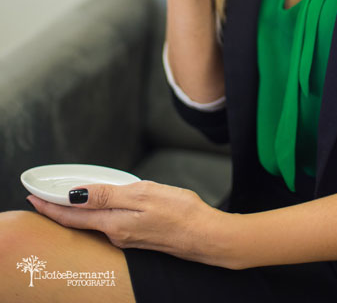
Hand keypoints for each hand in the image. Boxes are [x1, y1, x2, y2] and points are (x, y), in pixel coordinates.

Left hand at [26, 180, 231, 265]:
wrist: (206, 237)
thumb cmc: (181, 213)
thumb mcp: (144, 195)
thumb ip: (109, 194)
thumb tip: (77, 194)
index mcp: (115, 223)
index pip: (74, 215)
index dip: (52, 207)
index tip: (35, 199)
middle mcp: (117, 234)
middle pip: (81, 221)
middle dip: (60, 211)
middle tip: (43, 199)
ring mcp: (128, 238)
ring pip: (95, 223)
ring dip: (78, 213)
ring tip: (64, 201)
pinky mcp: (139, 237)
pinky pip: (110, 225)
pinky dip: (97, 215)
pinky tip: (100, 208)